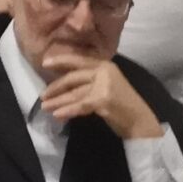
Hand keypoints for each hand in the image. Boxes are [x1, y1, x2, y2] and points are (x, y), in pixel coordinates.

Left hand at [38, 59, 161, 139]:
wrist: (140, 121)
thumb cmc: (122, 105)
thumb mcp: (107, 85)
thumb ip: (90, 80)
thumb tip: (65, 83)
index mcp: (105, 65)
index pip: (78, 60)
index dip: (61, 60)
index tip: (45, 63)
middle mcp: (104, 71)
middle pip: (73, 77)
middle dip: (55, 87)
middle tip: (43, 95)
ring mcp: (104, 85)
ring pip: (74, 93)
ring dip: (57, 101)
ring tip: (45, 107)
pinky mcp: (103, 100)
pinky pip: (80, 105)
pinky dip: (68, 110)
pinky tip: (57, 115)